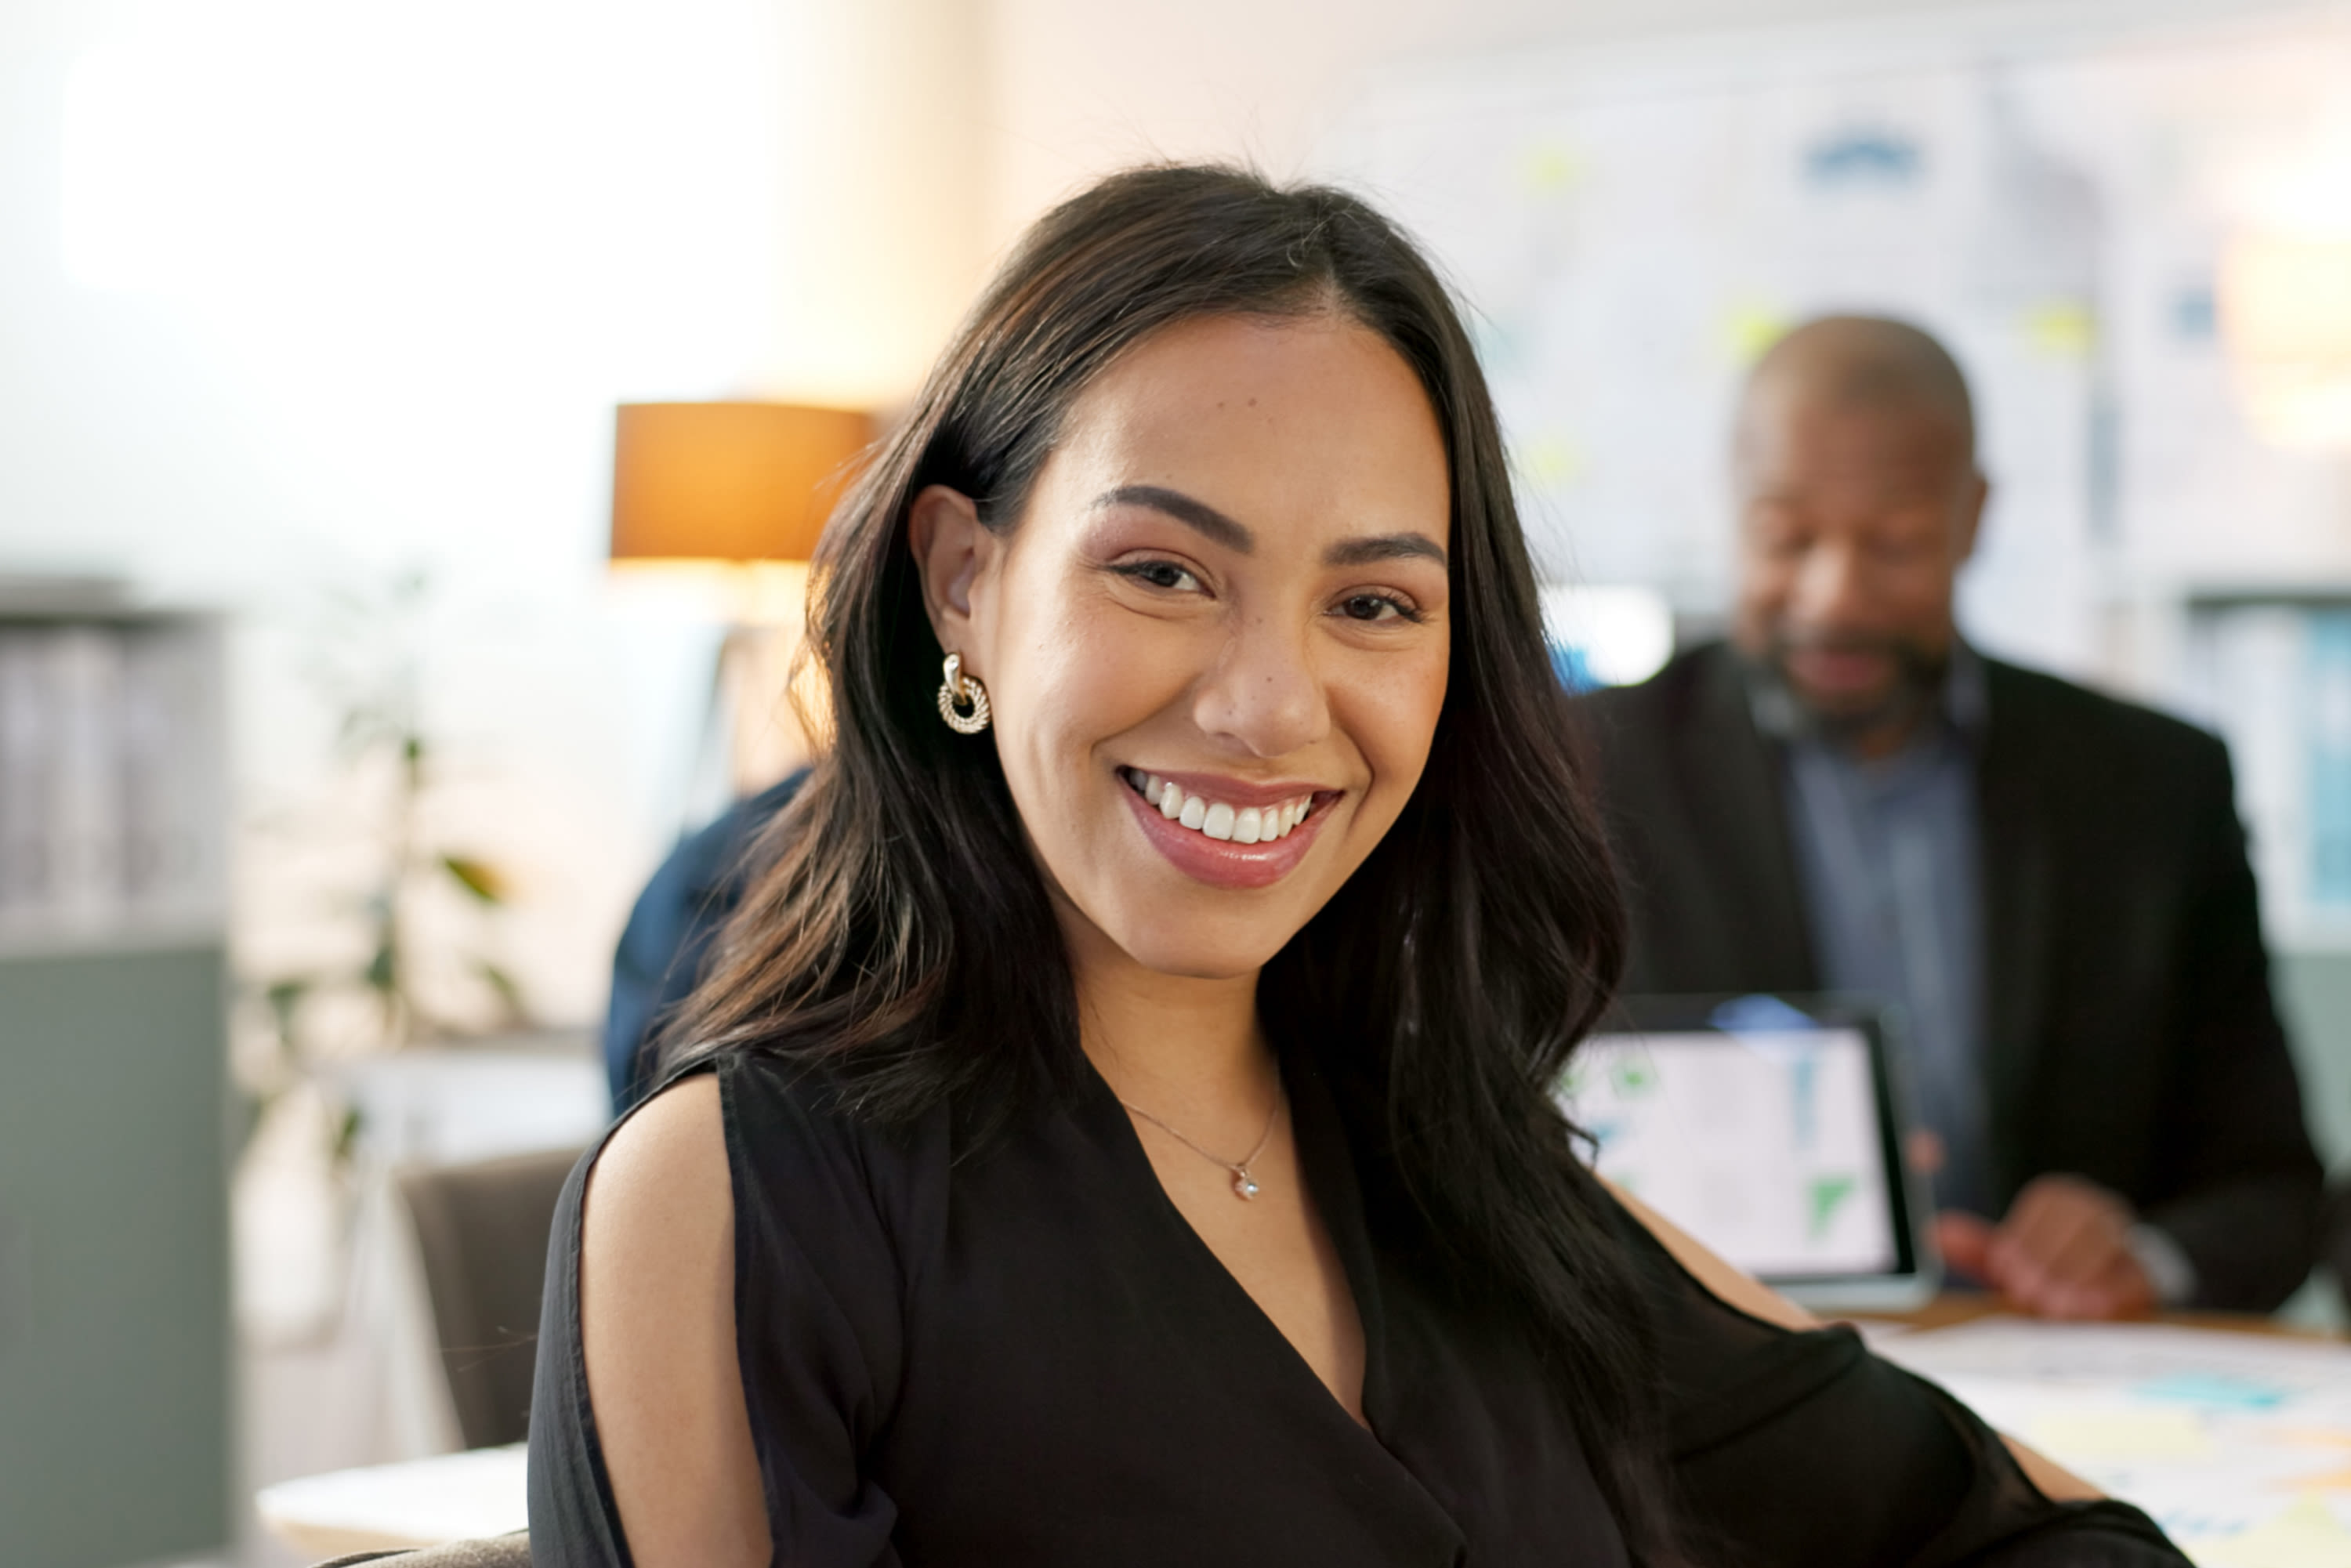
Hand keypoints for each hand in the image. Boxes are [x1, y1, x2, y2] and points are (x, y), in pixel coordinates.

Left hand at [1933, 1175, 2156, 1320]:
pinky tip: (2094, 1308)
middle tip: (2029, 1293)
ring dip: (2080, 1275)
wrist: (2120, 1276)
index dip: (2025, 1239)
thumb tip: (1935, 1233)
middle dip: (2050, 1260)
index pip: (2045, 1204)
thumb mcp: (2014, 1257)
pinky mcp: (2151, 1267)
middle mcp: (2096, 1207)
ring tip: (2058, 1305)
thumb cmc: (2055, 1266)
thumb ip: (1978, 1248)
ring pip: (2108, 1243)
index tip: (2007, 1271)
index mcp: (2059, 1197)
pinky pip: (2136, 1272)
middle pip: (2076, 1222)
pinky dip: (2115, 1289)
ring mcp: (2128, 1234)